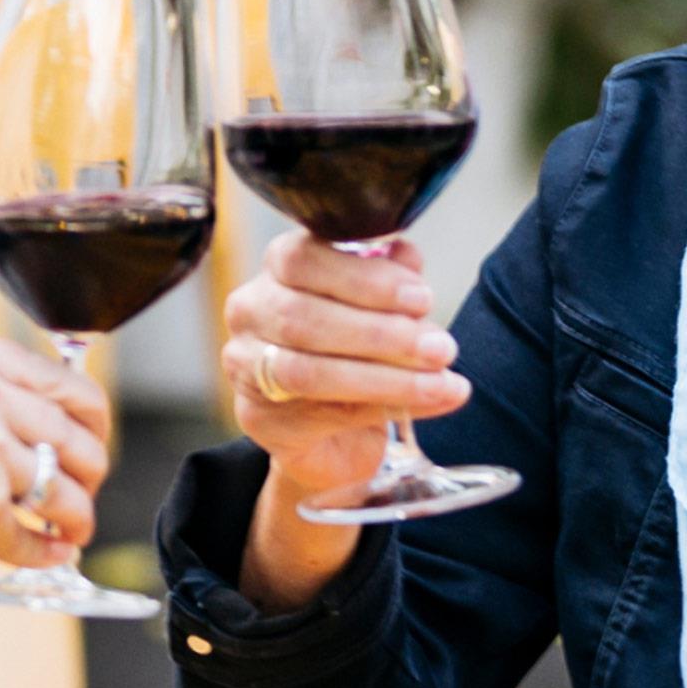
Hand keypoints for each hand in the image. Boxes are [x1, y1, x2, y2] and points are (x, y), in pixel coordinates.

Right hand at [0, 318, 111, 593]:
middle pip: (72, 435)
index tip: (91, 441)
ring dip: (72, 516)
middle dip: (87, 472)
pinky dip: (43, 550)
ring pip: (61, 488)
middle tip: (80, 493)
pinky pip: (33, 534)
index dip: (90, 420)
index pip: (63, 380)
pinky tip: (43, 551)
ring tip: (68, 529)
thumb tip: (47, 414)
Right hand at [222, 231, 468, 499]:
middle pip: (302, 317)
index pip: (302, 259)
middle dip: (380, 333)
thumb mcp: (382, 307)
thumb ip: (392, 281)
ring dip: (384, 377)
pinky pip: (320, 414)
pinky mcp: (258, 417)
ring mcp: (246, 366)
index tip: (421, 298)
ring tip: (439, 382)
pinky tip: (424, 404)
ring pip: (308, 371)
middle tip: (440, 348)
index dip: (363, 278)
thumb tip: (409, 258)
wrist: (333, 430)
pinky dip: (379, 409)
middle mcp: (251, 312)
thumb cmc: (355, 351)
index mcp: (278, 270)